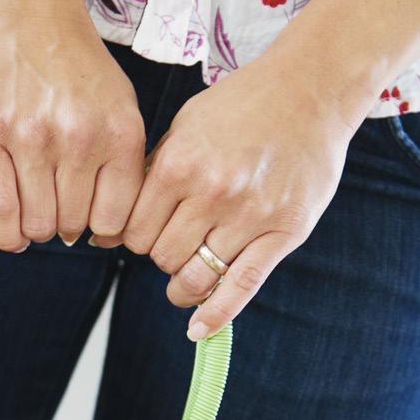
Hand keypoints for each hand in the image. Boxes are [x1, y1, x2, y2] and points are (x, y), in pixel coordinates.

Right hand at [0, 0, 145, 250]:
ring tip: (30, 211)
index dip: (98, 230)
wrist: (30, 11)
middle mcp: (79, 140)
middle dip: (62, 226)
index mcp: (119, 135)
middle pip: (72, 224)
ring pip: (36, 223)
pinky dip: (5, 234)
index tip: (86, 223)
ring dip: (33, 228)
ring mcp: (32, 140)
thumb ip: (117, 163)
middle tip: (53, 210)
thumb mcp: (118, 107)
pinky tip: (8, 233)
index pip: (113, 219)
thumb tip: (100, 231)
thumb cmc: (75, 65)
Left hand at [94, 51, 359, 338]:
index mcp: (177, 164)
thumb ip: (151, 177)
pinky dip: (216, 314)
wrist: (310, 89)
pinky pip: (243, 285)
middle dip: (160, 257)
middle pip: (162, 256)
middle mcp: (211, 192)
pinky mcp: (284, 230)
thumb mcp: (184, 128)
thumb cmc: (242, 107)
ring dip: (185, 283)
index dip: (132, 239)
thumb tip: (109, 234)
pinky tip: (199, 330)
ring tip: (186, 278)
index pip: (133, 231)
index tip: (144, 234)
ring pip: (196, 276)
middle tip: (174, 245)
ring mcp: (250, 213)